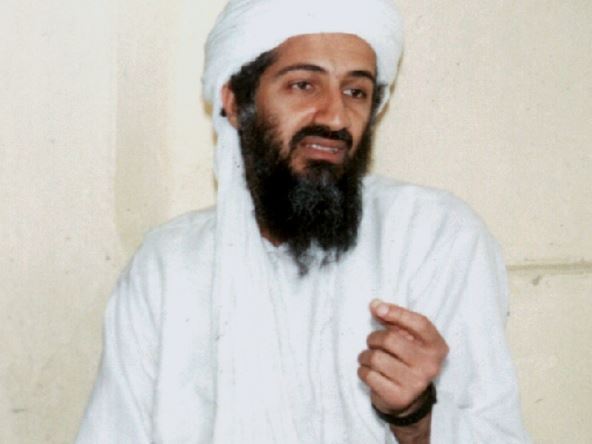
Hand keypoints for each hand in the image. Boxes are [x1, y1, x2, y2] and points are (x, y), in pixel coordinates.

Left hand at [357, 299, 447, 416]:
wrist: (409, 399)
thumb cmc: (405, 359)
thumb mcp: (407, 337)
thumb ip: (392, 319)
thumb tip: (375, 305)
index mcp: (436, 347)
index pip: (419, 323)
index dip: (396, 312)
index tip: (377, 308)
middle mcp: (430, 365)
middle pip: (390, 339)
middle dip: (374, 338)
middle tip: (373, 343)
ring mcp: (415, 383)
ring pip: (376, 358)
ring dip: (365, 356)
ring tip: (369, 358)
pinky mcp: (398, 397)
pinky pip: (369, 375)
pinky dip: (363, 371)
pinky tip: (370, 372)